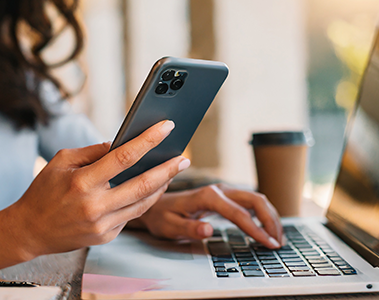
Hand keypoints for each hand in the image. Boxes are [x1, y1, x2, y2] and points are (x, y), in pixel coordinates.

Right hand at [10, 120, 190, 256]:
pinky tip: (149, 189)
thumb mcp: (61, 161)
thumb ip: (93, 152)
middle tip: (184, 158)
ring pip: (143, 204)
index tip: (166, 127)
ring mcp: (102, 225)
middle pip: (143, 185)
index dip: (148, 140)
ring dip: (161, 186)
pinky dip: (142, 201)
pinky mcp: (106, 237)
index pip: (124, 157)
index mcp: (82, 182)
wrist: (29, 230)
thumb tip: (121, 144)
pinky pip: (131, 216)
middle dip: (168, 169)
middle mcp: (95, 206)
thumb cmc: (43, 191)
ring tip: (172, 171)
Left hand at [132, 184, 281, 248]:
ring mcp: (223, 191)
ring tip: (277, 237)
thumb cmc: (162, 216)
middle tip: (278, 242)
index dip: (256, 229)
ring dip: (270, 216)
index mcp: (207, 196)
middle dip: (271, 220)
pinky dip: (262, 214)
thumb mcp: (170, 226)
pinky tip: (266, 228)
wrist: (155, 205)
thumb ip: (190, 228)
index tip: (269, 244)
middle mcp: (218, 190)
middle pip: (255, 199)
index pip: (239, 213)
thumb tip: (209, 231)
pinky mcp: (225, 197)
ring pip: (256, 199)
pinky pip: (250, 203)